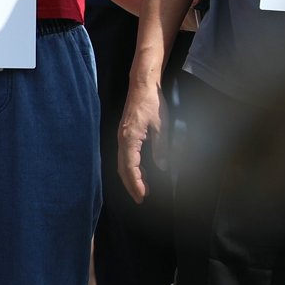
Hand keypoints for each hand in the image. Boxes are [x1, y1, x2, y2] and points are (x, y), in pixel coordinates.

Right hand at [118, 80, 163, 202]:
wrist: (143, 85)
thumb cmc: (152, 103)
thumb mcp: (162, 127)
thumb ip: (161, 148)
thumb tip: (162, 167)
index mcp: (129, 139)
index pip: (130, 168)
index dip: (136, 184)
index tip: (142, 196)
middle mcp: (122, 140)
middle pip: (123, 169)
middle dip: (132, 185)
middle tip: (142, 198)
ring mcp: (123, 137)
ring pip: (124, 163)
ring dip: (133, 177)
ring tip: (144, 188)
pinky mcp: (126, 134)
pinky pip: (127, 155)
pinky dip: (133, 167)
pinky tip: (143, 171)